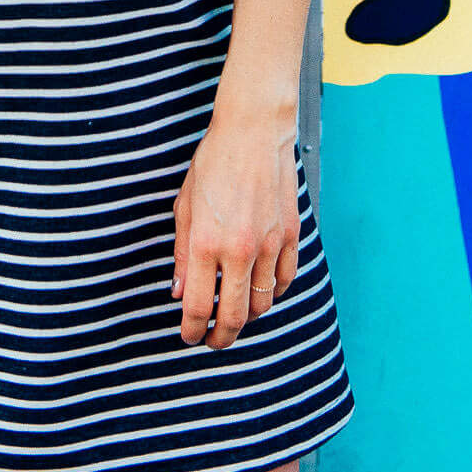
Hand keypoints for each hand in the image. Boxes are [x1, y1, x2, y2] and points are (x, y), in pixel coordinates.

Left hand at [171, 113, 300, 348]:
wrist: (253, 131)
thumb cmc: (213, 163)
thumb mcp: (185, 206)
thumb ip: (183, 254)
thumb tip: (180, 293)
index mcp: (206, 242)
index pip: (199, 306)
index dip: (192, 330)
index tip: (189, 336)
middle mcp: (240, 249)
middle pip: (235, 317)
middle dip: (221, 337)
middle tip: (213, 340)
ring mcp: (270, 244)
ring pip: (263, 304)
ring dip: (248, 317)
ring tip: (236, 314)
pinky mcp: (291, 235)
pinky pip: (285, 280)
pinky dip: (273, 293)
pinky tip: (261, 291)